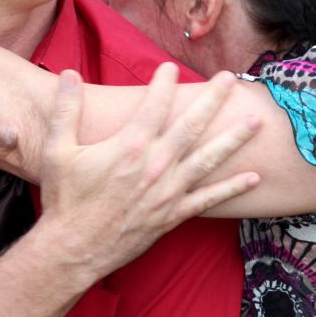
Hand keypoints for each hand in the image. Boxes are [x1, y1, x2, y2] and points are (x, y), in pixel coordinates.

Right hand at [38, 64, 260, 279]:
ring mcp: (168, 191)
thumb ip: (66, 110)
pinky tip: (254, 178)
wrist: (73, 249)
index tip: (171, 67)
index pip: (155, 105)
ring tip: (257, 121)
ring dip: (234, 138)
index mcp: (130, 146)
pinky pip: (209, 199)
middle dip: (213, 99)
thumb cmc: (65, 199)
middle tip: (230, 79)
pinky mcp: (173, 214)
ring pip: (209, 159)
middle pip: (192, 125)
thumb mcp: (58, 151)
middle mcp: (156, 165)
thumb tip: (68, 75)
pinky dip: (232, 188)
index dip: (164, 83)